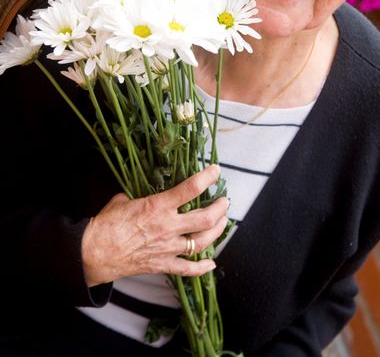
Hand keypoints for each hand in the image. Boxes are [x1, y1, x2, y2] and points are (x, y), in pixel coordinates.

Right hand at [81, 164, 227, 285]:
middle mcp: (167, 227)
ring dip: (217, 231)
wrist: (93, 253)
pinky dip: (202, 267)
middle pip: (204, 218)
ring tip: (222, 221)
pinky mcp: (163, 265)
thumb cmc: (106, 224)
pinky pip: (188, 269)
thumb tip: (144, 192)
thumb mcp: (123, 199)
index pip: (190, 189)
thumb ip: (140, 195)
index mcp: (157, 206)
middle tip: (224, 200)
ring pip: (202, 242)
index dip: (207, 178)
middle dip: (219, 208)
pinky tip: (212, 263)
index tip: (215, 170)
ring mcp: (167, 248)